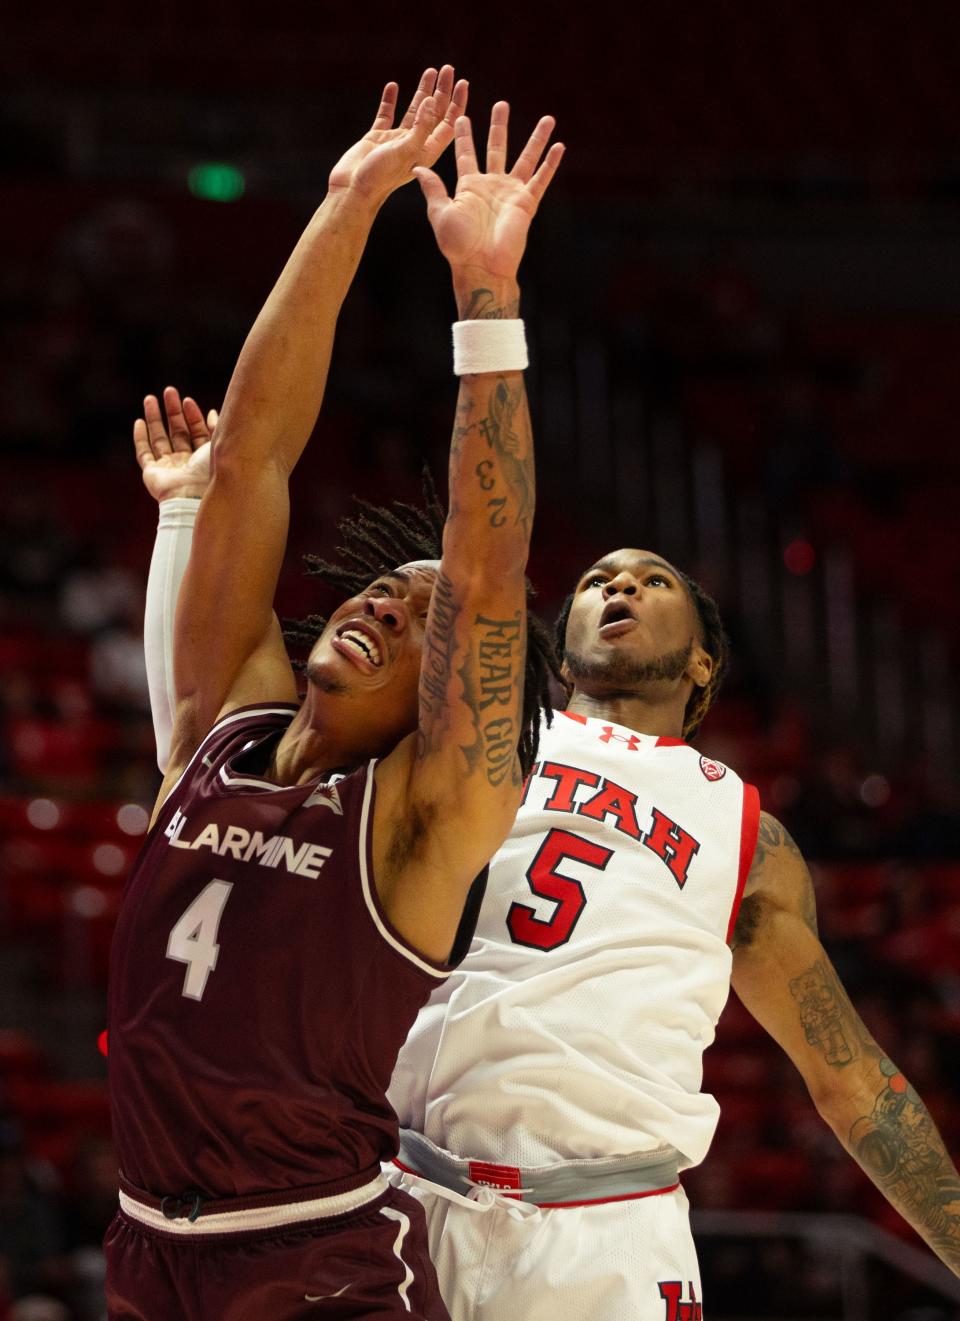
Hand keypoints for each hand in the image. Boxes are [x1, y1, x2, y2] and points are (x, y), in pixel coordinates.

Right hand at [134, 386, 215, 502]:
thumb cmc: (210, 472)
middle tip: (169, 391)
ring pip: (159, 439)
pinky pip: (144, 453)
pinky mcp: (152, 473)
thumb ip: (216, 427)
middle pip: (178, 432)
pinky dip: (140, 438)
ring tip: (150, 398)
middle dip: (173, 411)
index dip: (193, 415)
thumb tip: (212, 411)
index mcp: (204, 458)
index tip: (187, 400)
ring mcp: (168, 468)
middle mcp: (186, 463)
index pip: (197, 432)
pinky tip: (139, 422)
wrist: (192, 496)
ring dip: (154, 418)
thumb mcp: (218, 444)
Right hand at [328, 66, 467, 204]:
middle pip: (433, 114)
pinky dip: (390, 101)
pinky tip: (393, 87)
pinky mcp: (377, 138)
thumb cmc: (380, 178)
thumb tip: (432, 101)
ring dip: (422, 91)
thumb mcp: (405, 151)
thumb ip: (420, 128)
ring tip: (430, 71)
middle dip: (442, 91)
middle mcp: (414, 145)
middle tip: (448, 69)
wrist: (352, 191)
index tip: (463, 82)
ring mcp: (395, 141)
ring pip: (413, 111)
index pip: (448, 124)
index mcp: (426, 151)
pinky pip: (386, 115)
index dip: (457, 103)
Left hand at [414, 103, 563, 290]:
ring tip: (547, 118)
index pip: (466, 153)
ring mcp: (510, 192)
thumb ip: (433, 189)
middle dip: (499, 126)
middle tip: (501, 105)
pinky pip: (541, 179)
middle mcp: (491, 185)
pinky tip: (559, 146)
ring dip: (536, 139)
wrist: (481, 266)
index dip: (465, 135)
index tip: (463, 115)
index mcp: (468, 186)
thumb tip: (417, 168)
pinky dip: (550, 164)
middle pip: (497, 148)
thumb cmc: (457, 245)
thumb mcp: (440, 213)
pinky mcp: (526, 203)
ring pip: (526, 158)